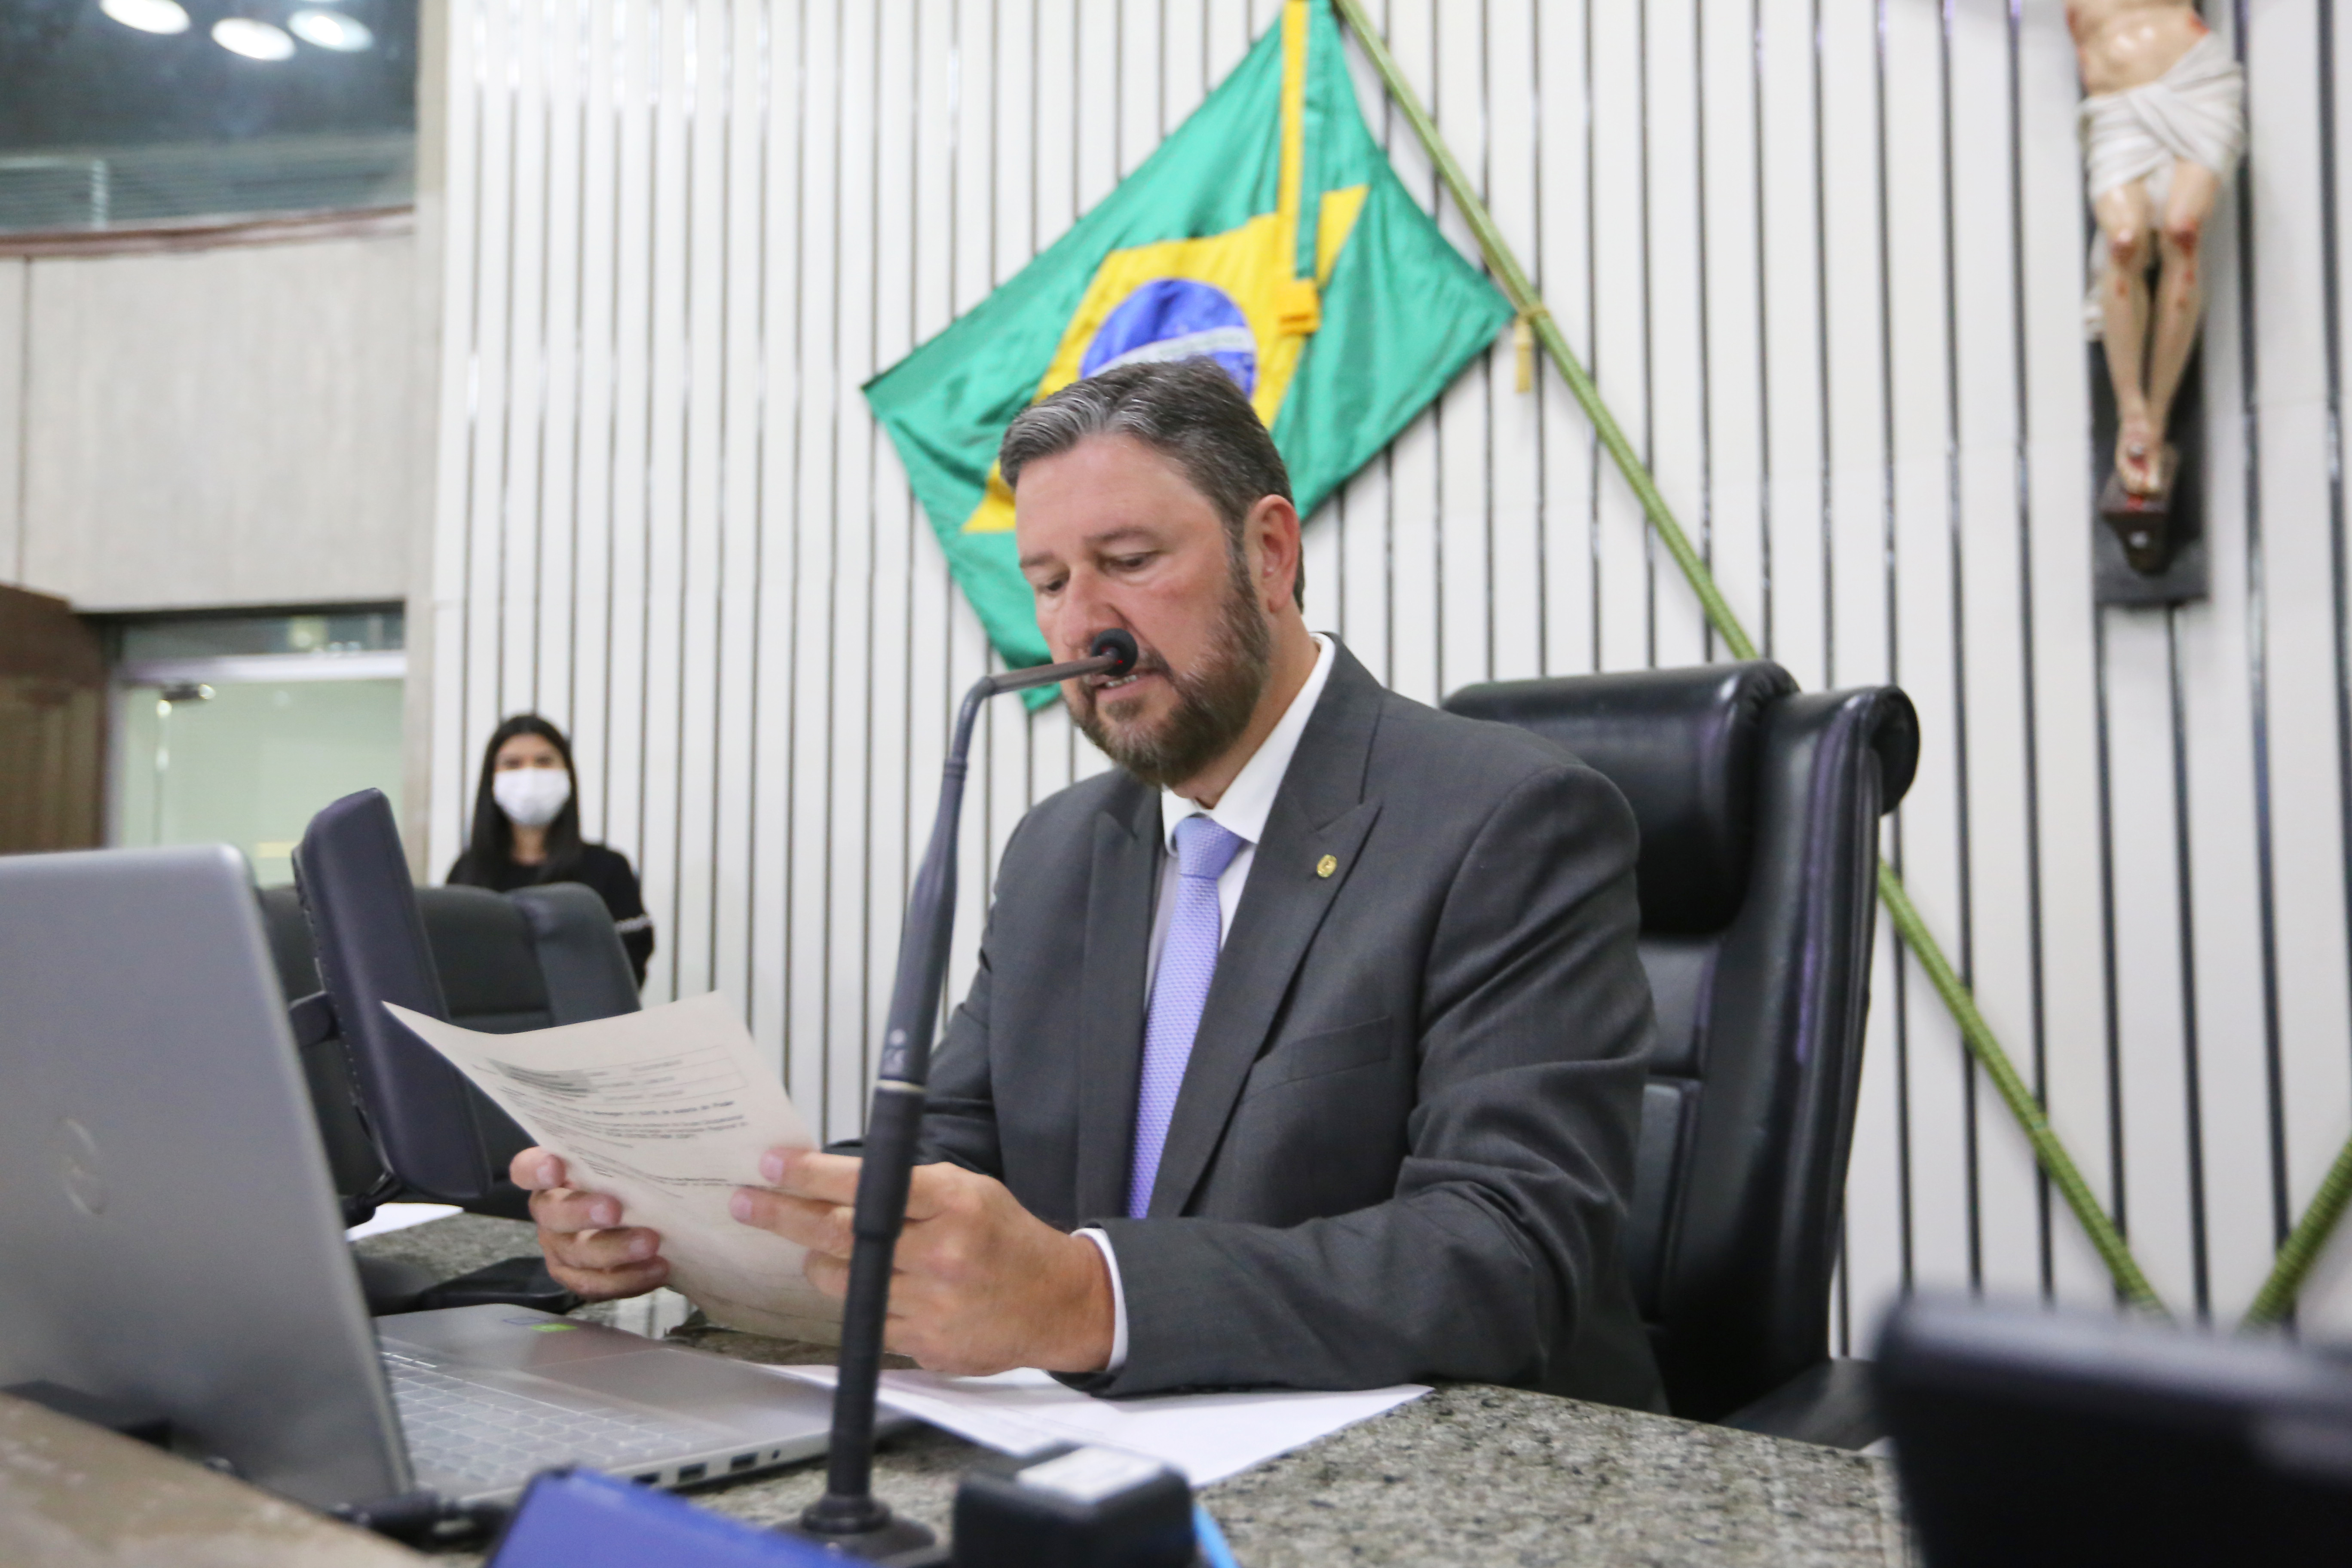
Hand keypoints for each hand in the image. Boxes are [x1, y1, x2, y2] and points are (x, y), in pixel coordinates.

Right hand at [510, 1146, 670, 1301]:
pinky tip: (656, 1268)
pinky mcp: (577, 1276)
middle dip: (582, 1213)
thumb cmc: (629, 1178)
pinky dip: (628, 1278)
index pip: (527, 1169)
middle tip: (614, 1209)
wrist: (644, 1218)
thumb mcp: (624, 1159)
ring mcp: (560, 1248)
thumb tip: (652, 1120)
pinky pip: (595, 1284)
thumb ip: (624, 1148)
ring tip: (651, 1243)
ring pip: (576, 1254)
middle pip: (553, 1215)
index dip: (535, 1169)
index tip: (555, 1166)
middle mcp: (549, 1212)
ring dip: (615, 1250)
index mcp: (551, 1177)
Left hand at [731, 1150, 1114, 1376]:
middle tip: (746, 1203)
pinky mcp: (925, 1344)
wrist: (1055, 1301)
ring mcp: (931, 1303)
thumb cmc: (1005, 1238)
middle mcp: (940, 1253)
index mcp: (953, 1203)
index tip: (772, 1164)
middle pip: (839, 1233)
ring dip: (821, 1263)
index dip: (811, 1175)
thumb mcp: (969, 1190)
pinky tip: (874, 1288)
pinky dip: (861, 1300)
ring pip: (842, 1281)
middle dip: (783, 1215)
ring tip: (821, 1251)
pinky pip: (866, 1319)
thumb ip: (908, 1187)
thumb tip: (835, 1182)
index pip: (866, 1183)